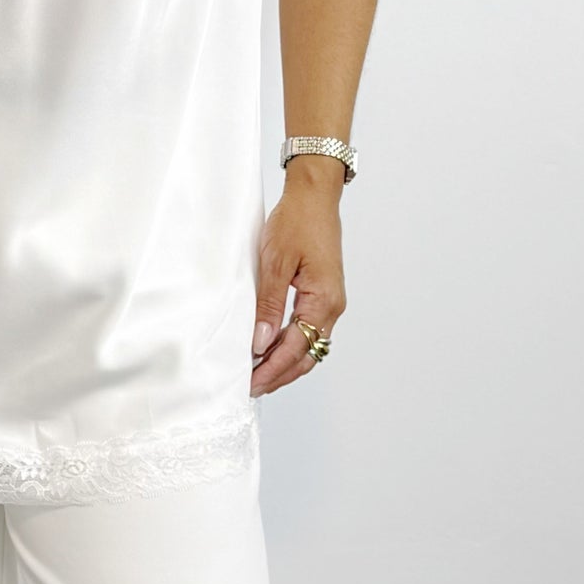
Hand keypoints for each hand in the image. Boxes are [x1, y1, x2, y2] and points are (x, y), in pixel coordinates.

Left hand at [250, 165, 347, 395]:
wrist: (315, 196)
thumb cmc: (297, 221)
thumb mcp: (275, 262)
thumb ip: (269, 305)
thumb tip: (261, 343)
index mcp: (324, 300)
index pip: (296, 348)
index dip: (272, 369)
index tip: (250, 383)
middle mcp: (332, 306)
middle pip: (307, 355)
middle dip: (279, 374)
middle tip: (251, 387)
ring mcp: (330, 301)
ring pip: (310, 345)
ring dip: (285, 363)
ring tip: (258, 374)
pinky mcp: (323, 295)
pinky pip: (309, 330)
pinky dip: (291, 345)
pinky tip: (271, 349)